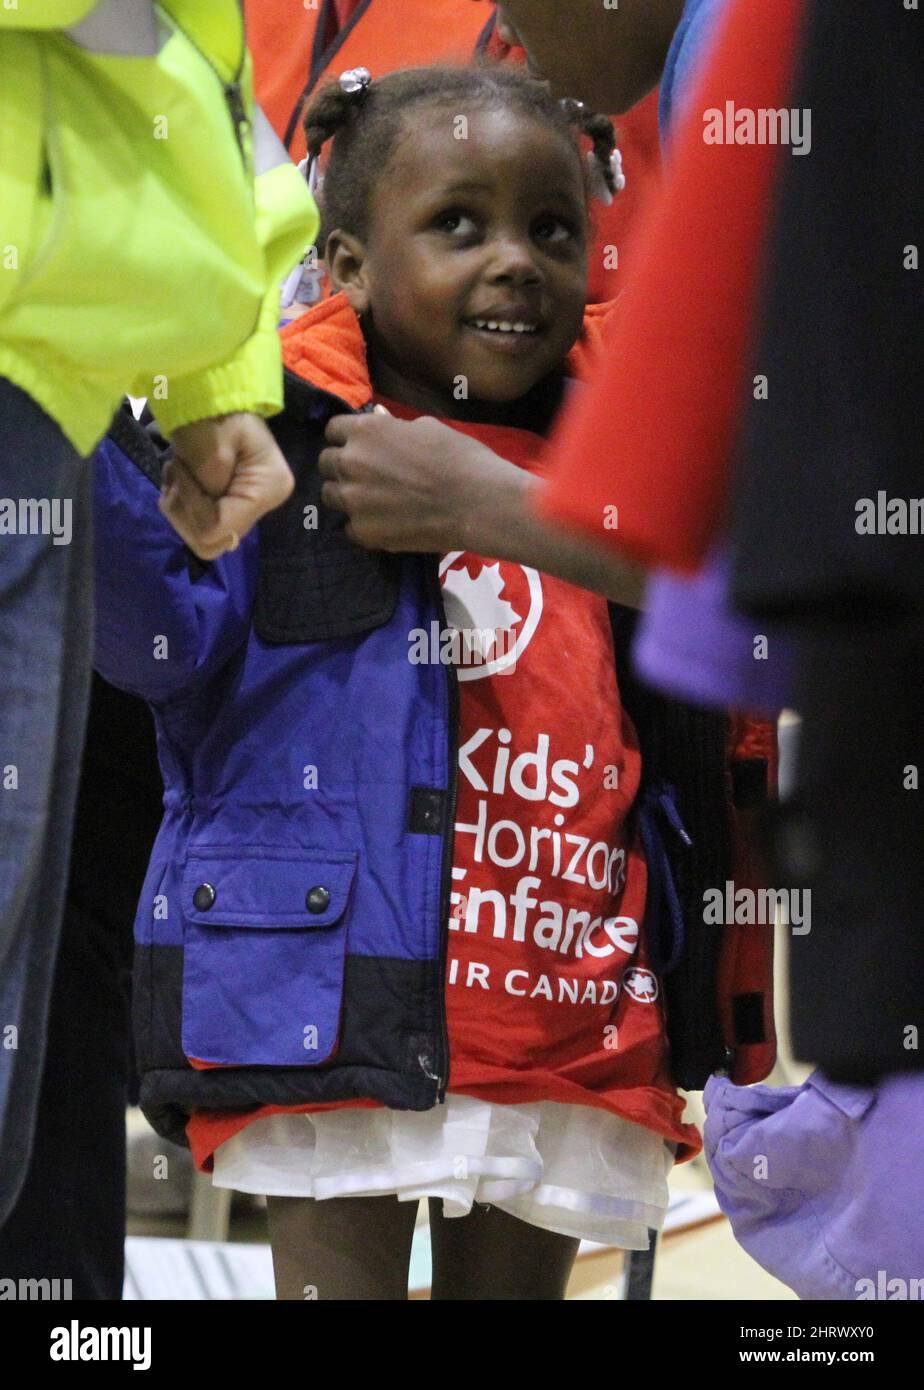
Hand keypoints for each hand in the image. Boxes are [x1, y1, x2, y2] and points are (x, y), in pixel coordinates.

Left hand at [159, 412, 293, 560]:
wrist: (214, 393)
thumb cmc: (215, 411)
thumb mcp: (211, 444)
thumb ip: (209, 484)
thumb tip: (206, 523)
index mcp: (269, 489)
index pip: (220, 526)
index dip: (192, 506)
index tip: (181, 471)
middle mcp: (264, 505)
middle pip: (212, 541)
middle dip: (186, 512)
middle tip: (177, 476)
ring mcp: (247, 507)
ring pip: (200, 538)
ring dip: (180, 506)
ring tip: (178, 471)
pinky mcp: (231, 505)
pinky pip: (198, 525)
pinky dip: (180, 504)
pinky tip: (181, 477)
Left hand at [318, 411, 525, 552]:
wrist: (477, 503)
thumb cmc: (459, 457)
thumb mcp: (427, 428)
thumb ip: (393, 427)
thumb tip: (380, 420)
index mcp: (365, 431)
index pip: (333, 430)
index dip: (345, 437)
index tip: (358, 445)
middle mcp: (350, 463)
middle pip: (326, 463)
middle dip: (341, 466)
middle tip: (365, 474)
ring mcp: (353, 500)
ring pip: (330, 496)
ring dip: (346, 495)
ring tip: (372, 500)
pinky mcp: (363, 532)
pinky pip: (349, 527)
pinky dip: (362, 524)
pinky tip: (384, 522)